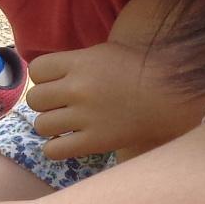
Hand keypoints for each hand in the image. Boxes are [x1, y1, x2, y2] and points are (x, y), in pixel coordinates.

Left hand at [26, 41, 198, 160]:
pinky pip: (54, 150)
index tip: (56, 82)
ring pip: (41, 125)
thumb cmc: (139, 69)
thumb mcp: (103, 53)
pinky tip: (68, 141)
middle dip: (45, 103)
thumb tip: (45, 74)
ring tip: (66, 124)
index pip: (36, 70)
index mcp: (80, 63)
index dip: (43, 77)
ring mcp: (85, 116)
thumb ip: (74, 62)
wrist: (170, 94)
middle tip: (61, 105)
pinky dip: (55, 148)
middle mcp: (78, 89)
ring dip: (51, 126)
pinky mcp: (95, 141)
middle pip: (35, 99)